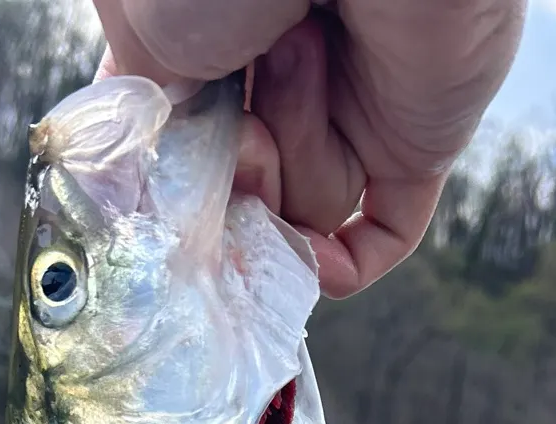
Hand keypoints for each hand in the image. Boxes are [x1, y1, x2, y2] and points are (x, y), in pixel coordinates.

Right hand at [95, 0, 526, 297]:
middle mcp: (281, 67)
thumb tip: (138, 178)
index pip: (183, 139)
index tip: (155, 188)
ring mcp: (353, 104)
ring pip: (307, 204)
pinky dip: (350, 261)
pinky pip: (386, 231)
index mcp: (215, 33)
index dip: (171, 174)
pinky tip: (320, 265)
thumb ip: (139, 106)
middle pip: (241, 185)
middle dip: (231, 173)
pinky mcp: (417, 136)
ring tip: (303, 52)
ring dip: (295, 149)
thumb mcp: (143, 25)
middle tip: (237, 122)